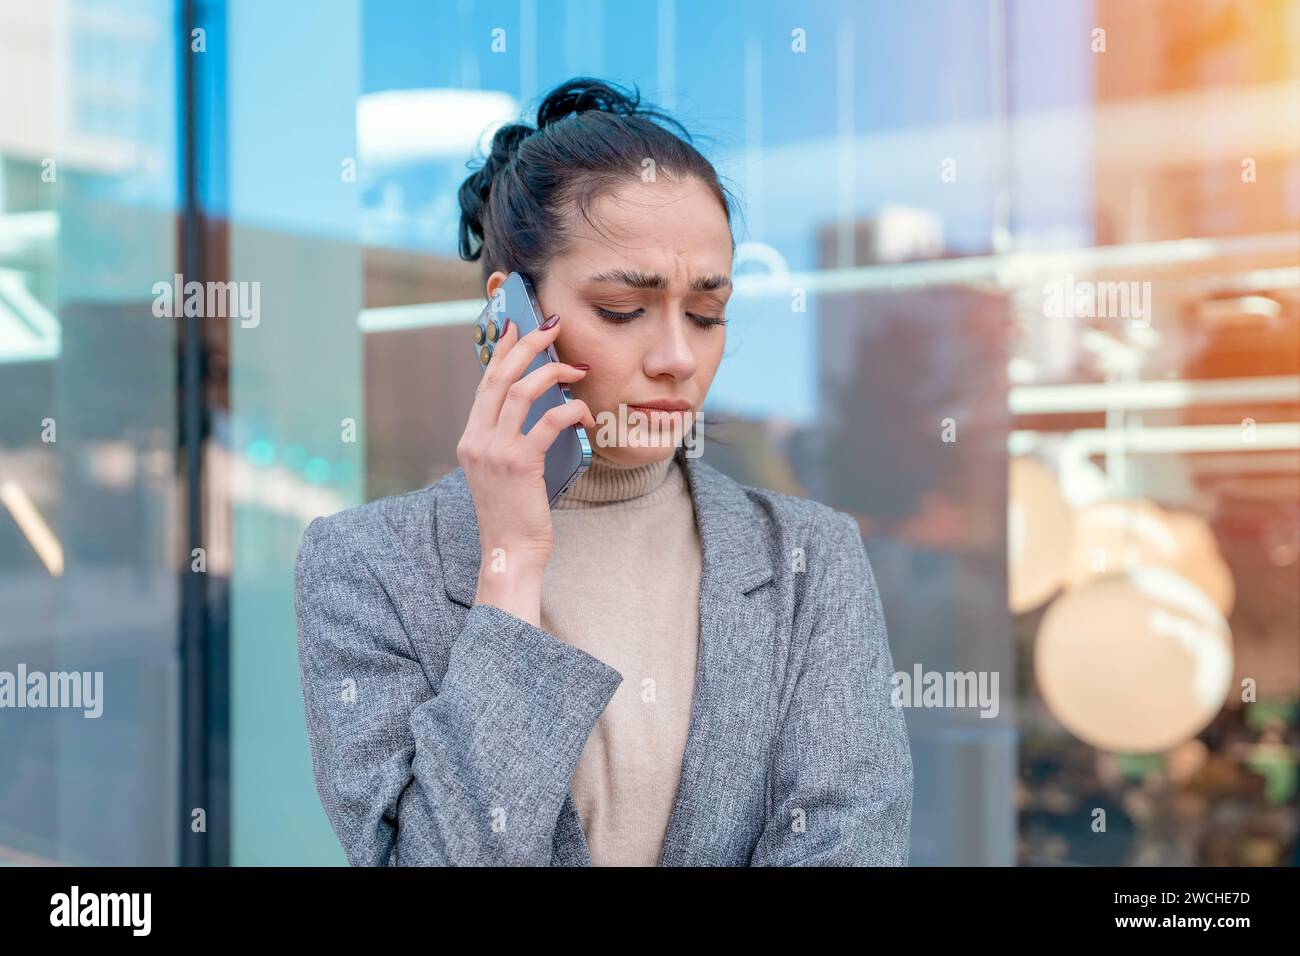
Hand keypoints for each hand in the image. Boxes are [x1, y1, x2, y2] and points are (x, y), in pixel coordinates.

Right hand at [455, 313, 595, 625]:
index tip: (518, 326)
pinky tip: (584, 412)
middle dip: (528, 345)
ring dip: (553, 372)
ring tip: (576, 368)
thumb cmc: (514, 515)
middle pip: (500, 376)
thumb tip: (538, 410)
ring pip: (522, 391)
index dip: (502, 351)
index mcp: (470, 439)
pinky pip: (548, 422)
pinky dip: (570, 410)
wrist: (509, 553)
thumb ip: (508, 441)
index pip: (485, 383)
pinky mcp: (519, 463)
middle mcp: (476, 440)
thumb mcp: (501, 472)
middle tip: (551, 327)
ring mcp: (495, 451)